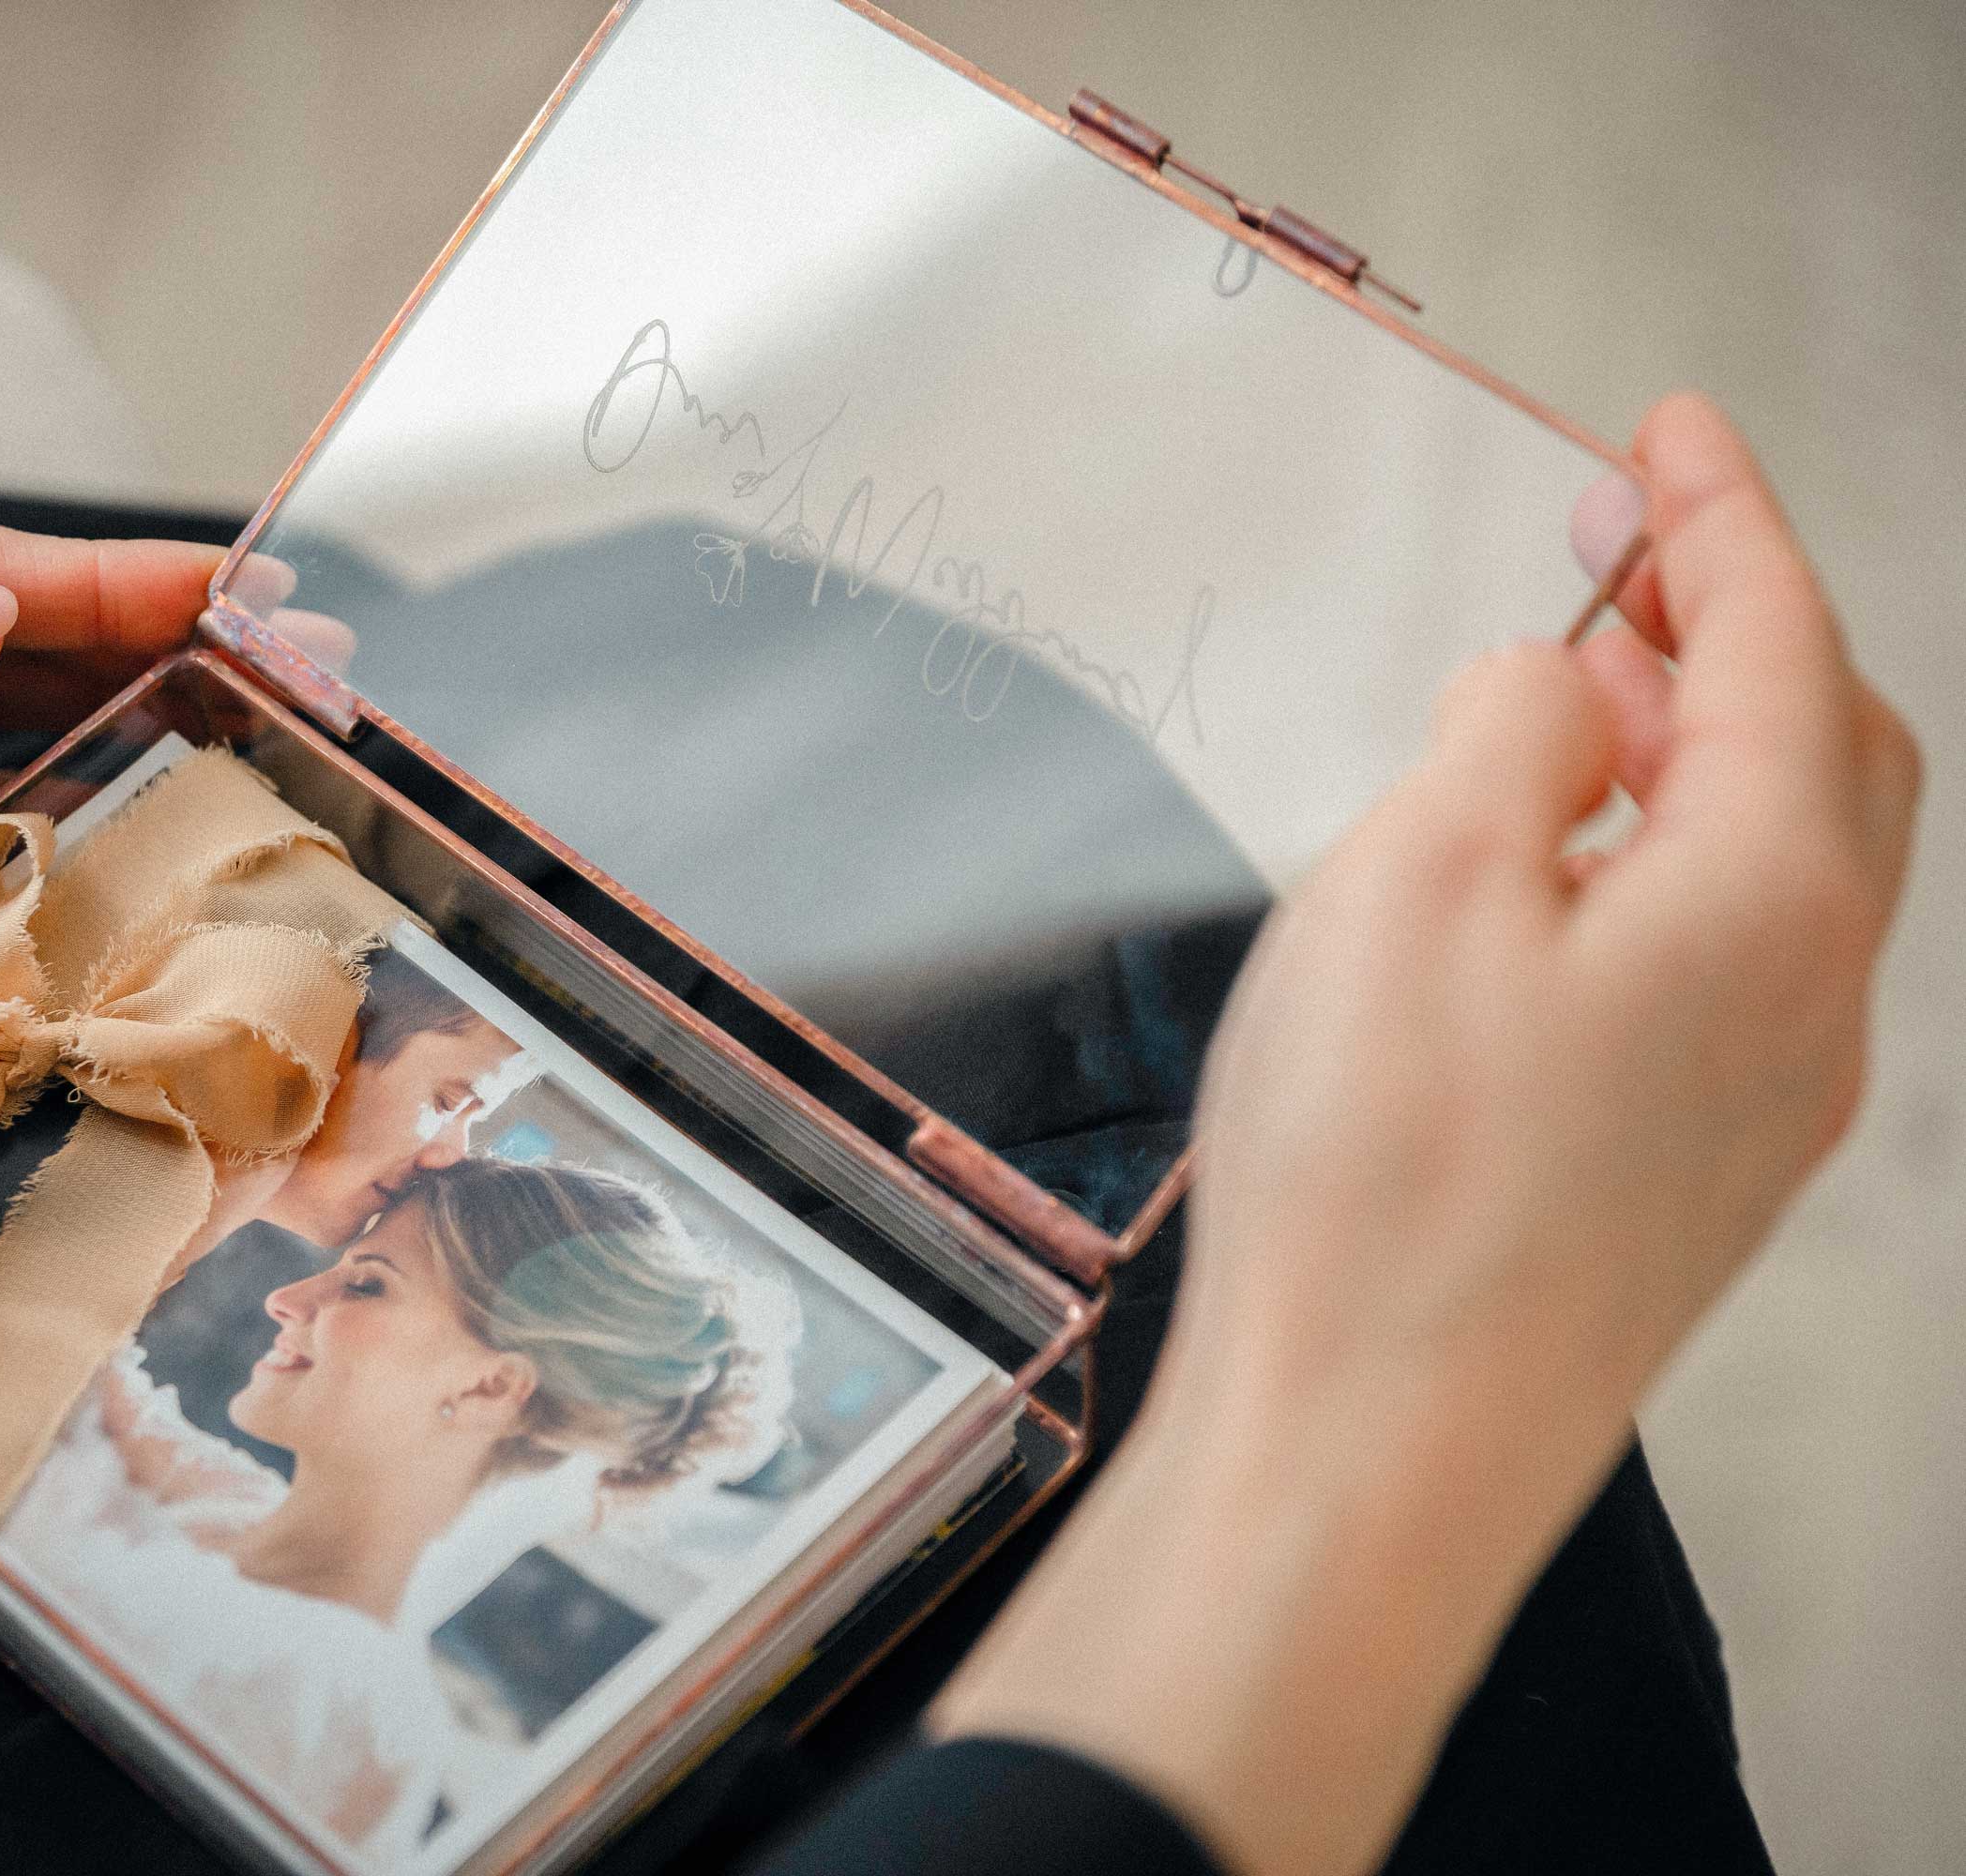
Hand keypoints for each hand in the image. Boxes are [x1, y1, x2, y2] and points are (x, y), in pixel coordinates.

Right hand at [933, 395, 1918, 1873]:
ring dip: (1697, 748)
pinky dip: (1660, 867)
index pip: (1778, 648)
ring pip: (1777, 867)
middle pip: (1824, 754)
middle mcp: (1805, 1005)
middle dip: (1735, 623)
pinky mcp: (1682, 1180)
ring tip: (1579, 693)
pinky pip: (1717, 967)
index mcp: (1767, 903)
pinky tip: (1552, 881)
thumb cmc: (1385, 1189)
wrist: (1367, 1458)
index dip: (1722, 516)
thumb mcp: (1418, 878)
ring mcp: (1756, 1107)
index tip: (1670, 429)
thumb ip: (1512, 733)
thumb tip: (1551, 693)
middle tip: (1628, 544)